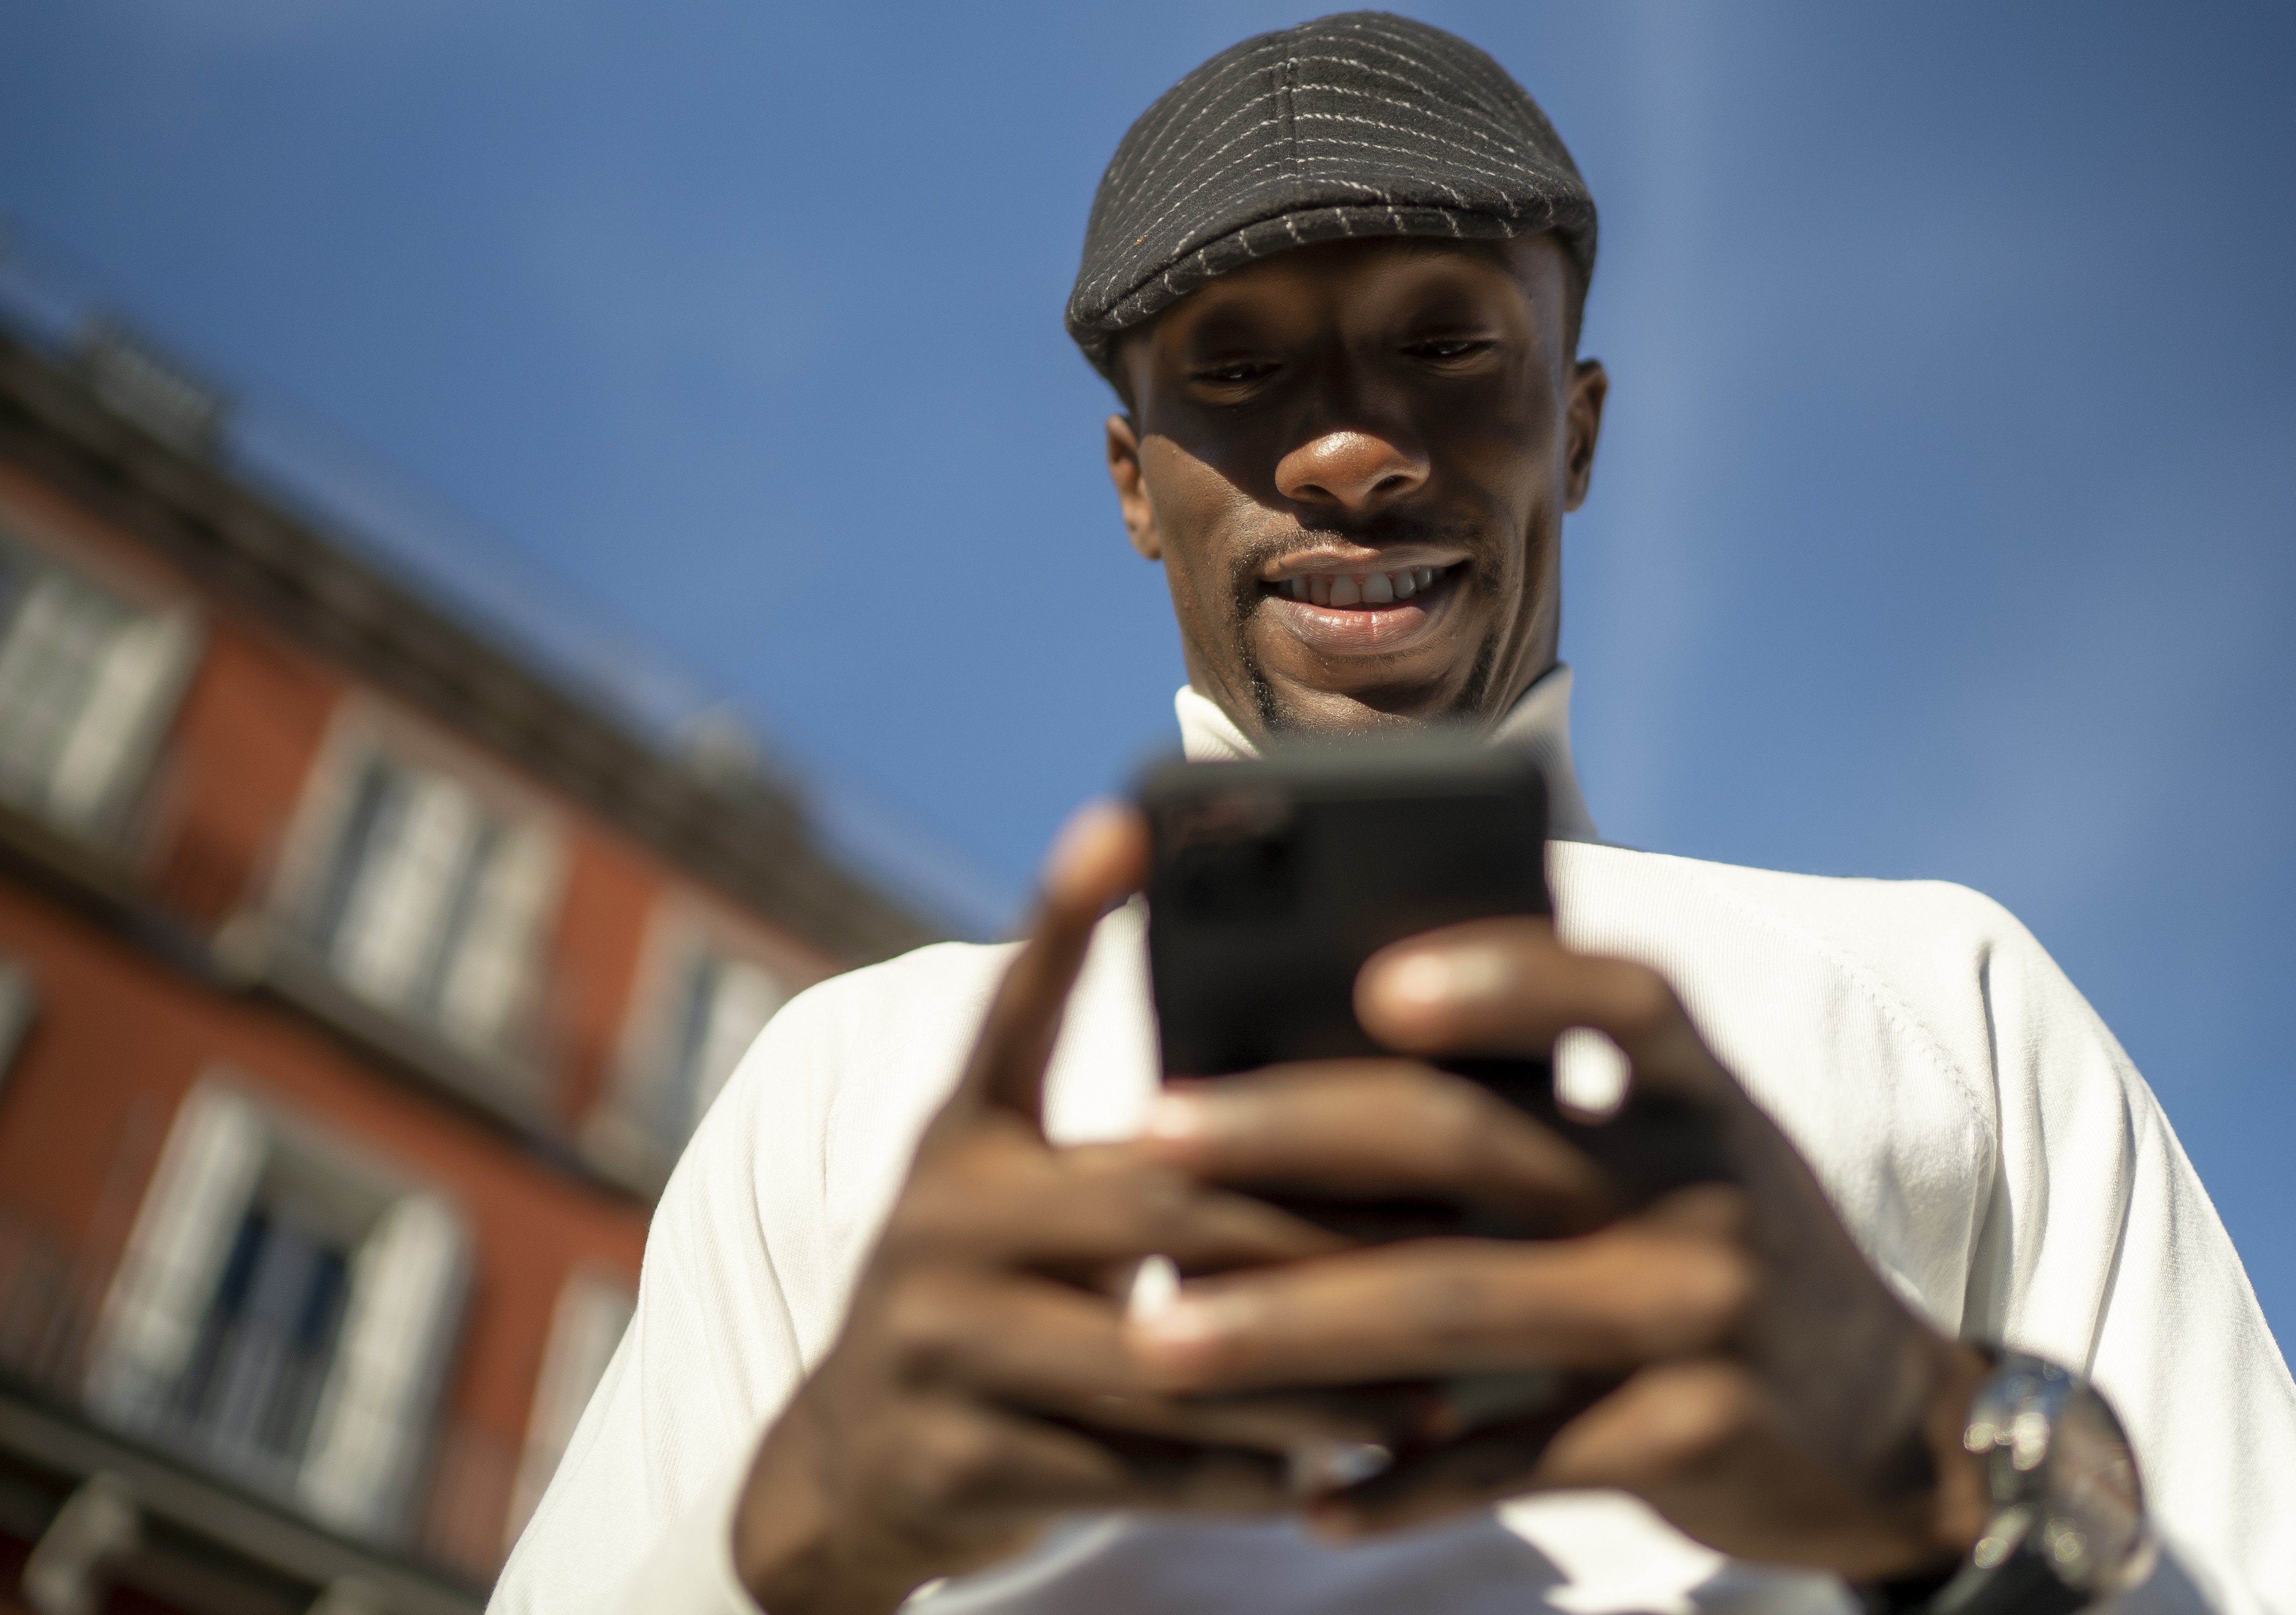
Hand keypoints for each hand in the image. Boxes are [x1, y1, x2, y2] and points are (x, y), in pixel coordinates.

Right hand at [732, 807, 1366, 1613]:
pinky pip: (1135, 1469)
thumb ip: (1135, 1152)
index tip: (1128, 818)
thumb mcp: (1020, 1202)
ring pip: (1164, 1355)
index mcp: (962, 1138)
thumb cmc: (992, 1302)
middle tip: (1452, 1231)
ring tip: (1426, 1385)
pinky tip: (1334, 1476)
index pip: (1018, 1009)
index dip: (1066, 913)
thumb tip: (1333, 1095)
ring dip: (1309, 1375)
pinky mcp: (960, 1462)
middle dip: (1318, 1223)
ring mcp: (939, 1345)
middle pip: (1161, 1200)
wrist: (843, 1471)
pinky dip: (1243, 1473)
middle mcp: (939, 1222)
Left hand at [1124, 918, 1994, 1584]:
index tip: (1370, 982)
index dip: (1501, 976)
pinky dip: (1403, 1482)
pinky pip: (1511, 1460)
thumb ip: (1551, 1102)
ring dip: (1293, 1329)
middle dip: (1292, 1135)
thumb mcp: (1676, 1149)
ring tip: (1159, 1341)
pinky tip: (1310, 1495)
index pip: (1614, 995)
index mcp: (1700, 1089)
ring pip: (1456, 1310)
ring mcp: (1700, 1314)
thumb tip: (1330, 1050)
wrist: (1885, 1427)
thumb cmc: (1723, 1247)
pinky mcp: (1685, 1440)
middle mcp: (1705, 1184)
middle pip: (1476, 1143)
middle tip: (1148, 1136)